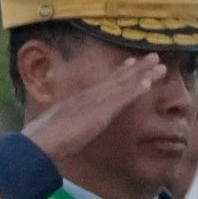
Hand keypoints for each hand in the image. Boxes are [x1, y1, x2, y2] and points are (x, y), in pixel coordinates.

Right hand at [21, 46, 179, 177]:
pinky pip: (121, 99)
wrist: (38, 142)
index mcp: (79, 100)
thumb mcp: (56, 131)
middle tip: (154, 56)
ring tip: (159, 64)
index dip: (120, 72)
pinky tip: (148, 83)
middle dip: (136, 67)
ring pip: (123, 84)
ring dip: (142, 73)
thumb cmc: (42, 141)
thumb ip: (63, 127)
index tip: (132, 61)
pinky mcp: (100, 112)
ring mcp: (94, 102)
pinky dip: (135, 90)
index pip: (104, 83)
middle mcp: (89, 96)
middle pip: (117, 79)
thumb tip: (60, 133)